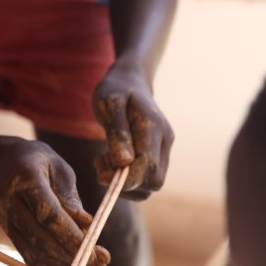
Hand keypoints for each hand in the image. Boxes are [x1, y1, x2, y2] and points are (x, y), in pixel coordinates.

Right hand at [0, 139, 110, 265]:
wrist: (2, 161)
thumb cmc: (40, 162)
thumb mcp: (61, 170)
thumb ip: (71, 199)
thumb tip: (87, 227)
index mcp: (26, 179)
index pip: (48, 214)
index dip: (71, 237)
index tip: (96, 251)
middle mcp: (10, 201)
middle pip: (40, 238)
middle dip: (71, 256)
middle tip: (101, 263)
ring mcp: (4, 218)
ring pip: (32, 252)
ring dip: (63, 265)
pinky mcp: (6, 230)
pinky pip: (27, 255)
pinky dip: (50, 265)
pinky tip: (71, 265)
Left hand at [92, 58, 173, 199]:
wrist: (130, 80)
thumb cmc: (115, 89)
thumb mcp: (109, 104)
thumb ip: (117, 132)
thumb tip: (123, 163)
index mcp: (153, 127)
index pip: (148, 167)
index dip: (126, 179)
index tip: (101, 175)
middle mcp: (164, 140)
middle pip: (153, 181)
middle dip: (125, 182)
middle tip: (101, 164)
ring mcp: (164, 147)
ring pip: (151, 185)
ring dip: (125, 182)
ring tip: (104, 160)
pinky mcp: (158, 153)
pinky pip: (146, 178)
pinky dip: (128, 178)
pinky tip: (111, 160)